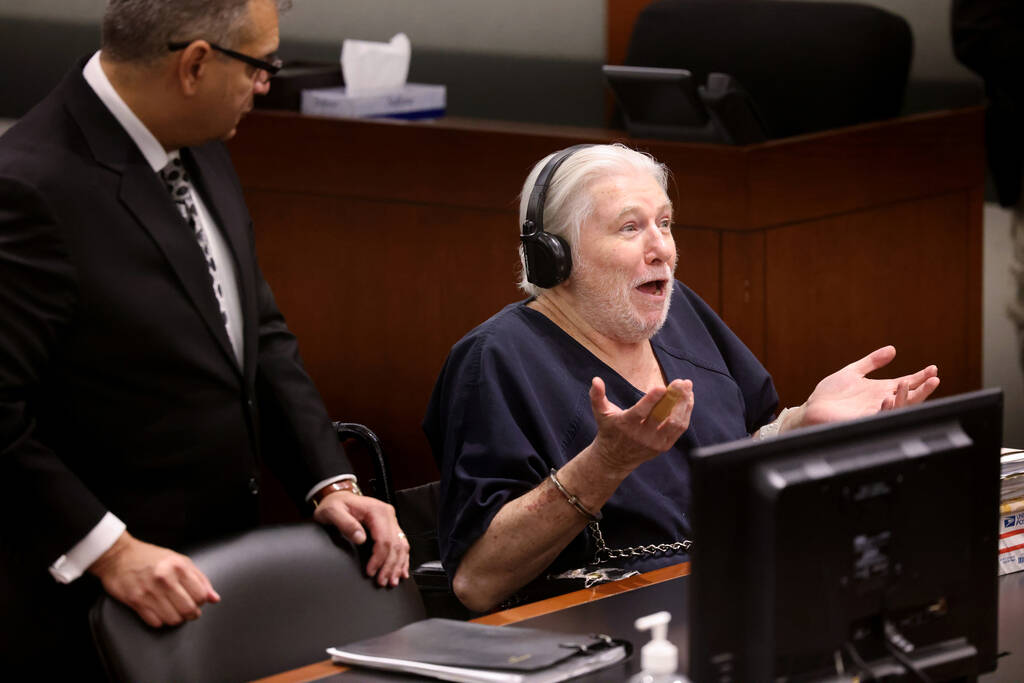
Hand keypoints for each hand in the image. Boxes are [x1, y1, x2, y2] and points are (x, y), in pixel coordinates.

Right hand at [88, 531, 219, 627]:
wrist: (119, 556)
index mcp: (179, 567)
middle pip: (188, 609)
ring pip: (173, 619)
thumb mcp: (179, 561)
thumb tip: (215, 599)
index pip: (201, 595)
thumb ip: (200, 579)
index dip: (201, 601)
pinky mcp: (136, 602)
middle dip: (191, 614)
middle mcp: (166, 579)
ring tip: (173, 611)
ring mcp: (150, 591)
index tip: (196, 600)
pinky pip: (155, 622)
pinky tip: (159, 612)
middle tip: (187, 611)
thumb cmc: (151, 557)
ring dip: (176, 619)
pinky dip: (160, 621)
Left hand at [313, 491, 409, 586]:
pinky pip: (401, 543)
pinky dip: (402, 558)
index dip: (379, 558)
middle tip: (383, 580)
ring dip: (398, 564)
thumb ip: (346, 524)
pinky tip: (402, 569)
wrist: (337, 497)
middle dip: (390, 566)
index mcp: (376, 511)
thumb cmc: (335, 504)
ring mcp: (390, 520)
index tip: (371, 571)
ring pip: (401, 545)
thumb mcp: (333, 511)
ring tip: (392, 580)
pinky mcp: (389, 525)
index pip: (384, 539)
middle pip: (395, 545)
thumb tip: (360, 538)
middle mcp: (387, 514)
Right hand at [588, 376, 693, 473]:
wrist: (614, 458)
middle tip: (683, 382)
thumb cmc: (609, 429)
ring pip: (675, 423)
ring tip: (688, 387)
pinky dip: (685, 413)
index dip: (652, 399)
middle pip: (662, 415)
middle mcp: (641, 435)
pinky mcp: (664, 446)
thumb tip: (596, 379)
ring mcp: (654, 442)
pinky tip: (688, 399)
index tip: (662, 386)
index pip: (641, 411)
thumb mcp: (600, 413)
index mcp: (625, 424)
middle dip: (675, 397)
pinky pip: (679, 428)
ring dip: (684, 404)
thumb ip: (597, 396)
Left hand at [793, 346, 939, 428]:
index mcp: (882, 391)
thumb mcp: (853, 372)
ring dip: (906, 397)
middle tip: (934, 379)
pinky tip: (888, 398)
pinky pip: (879, 418)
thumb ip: (872, 362)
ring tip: (907, 382)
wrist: (812, 409)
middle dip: (924, 389)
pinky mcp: (863, 422)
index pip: (908, 384)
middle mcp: (881, 403)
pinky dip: (886, 409)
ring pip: (898, 409)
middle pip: (910, 398)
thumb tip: (892, 349)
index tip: (933, 369)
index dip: (921, 378)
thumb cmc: (831, 393)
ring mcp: (874, 413)